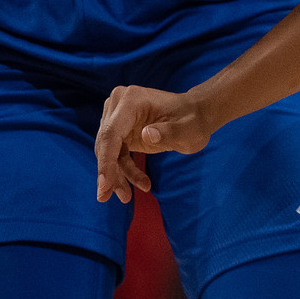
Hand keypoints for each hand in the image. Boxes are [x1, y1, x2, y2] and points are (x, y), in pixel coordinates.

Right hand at [95, 85, 212, 202]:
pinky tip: (140, 183)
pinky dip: (123, 171)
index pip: (111, 133)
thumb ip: (168, 132)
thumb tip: (146, 135)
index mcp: (131, 101)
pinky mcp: (121, 130)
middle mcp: (118, 105)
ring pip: (108, 152)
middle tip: (106, 197)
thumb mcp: (187, 130)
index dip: (106, 161)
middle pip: (105, 144)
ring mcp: (117, 116)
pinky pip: (116, 154)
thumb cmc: (193, 120)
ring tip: (126, 197)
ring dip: (116, 175)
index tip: (104, 185)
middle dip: (108, 173)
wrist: (195, 116)